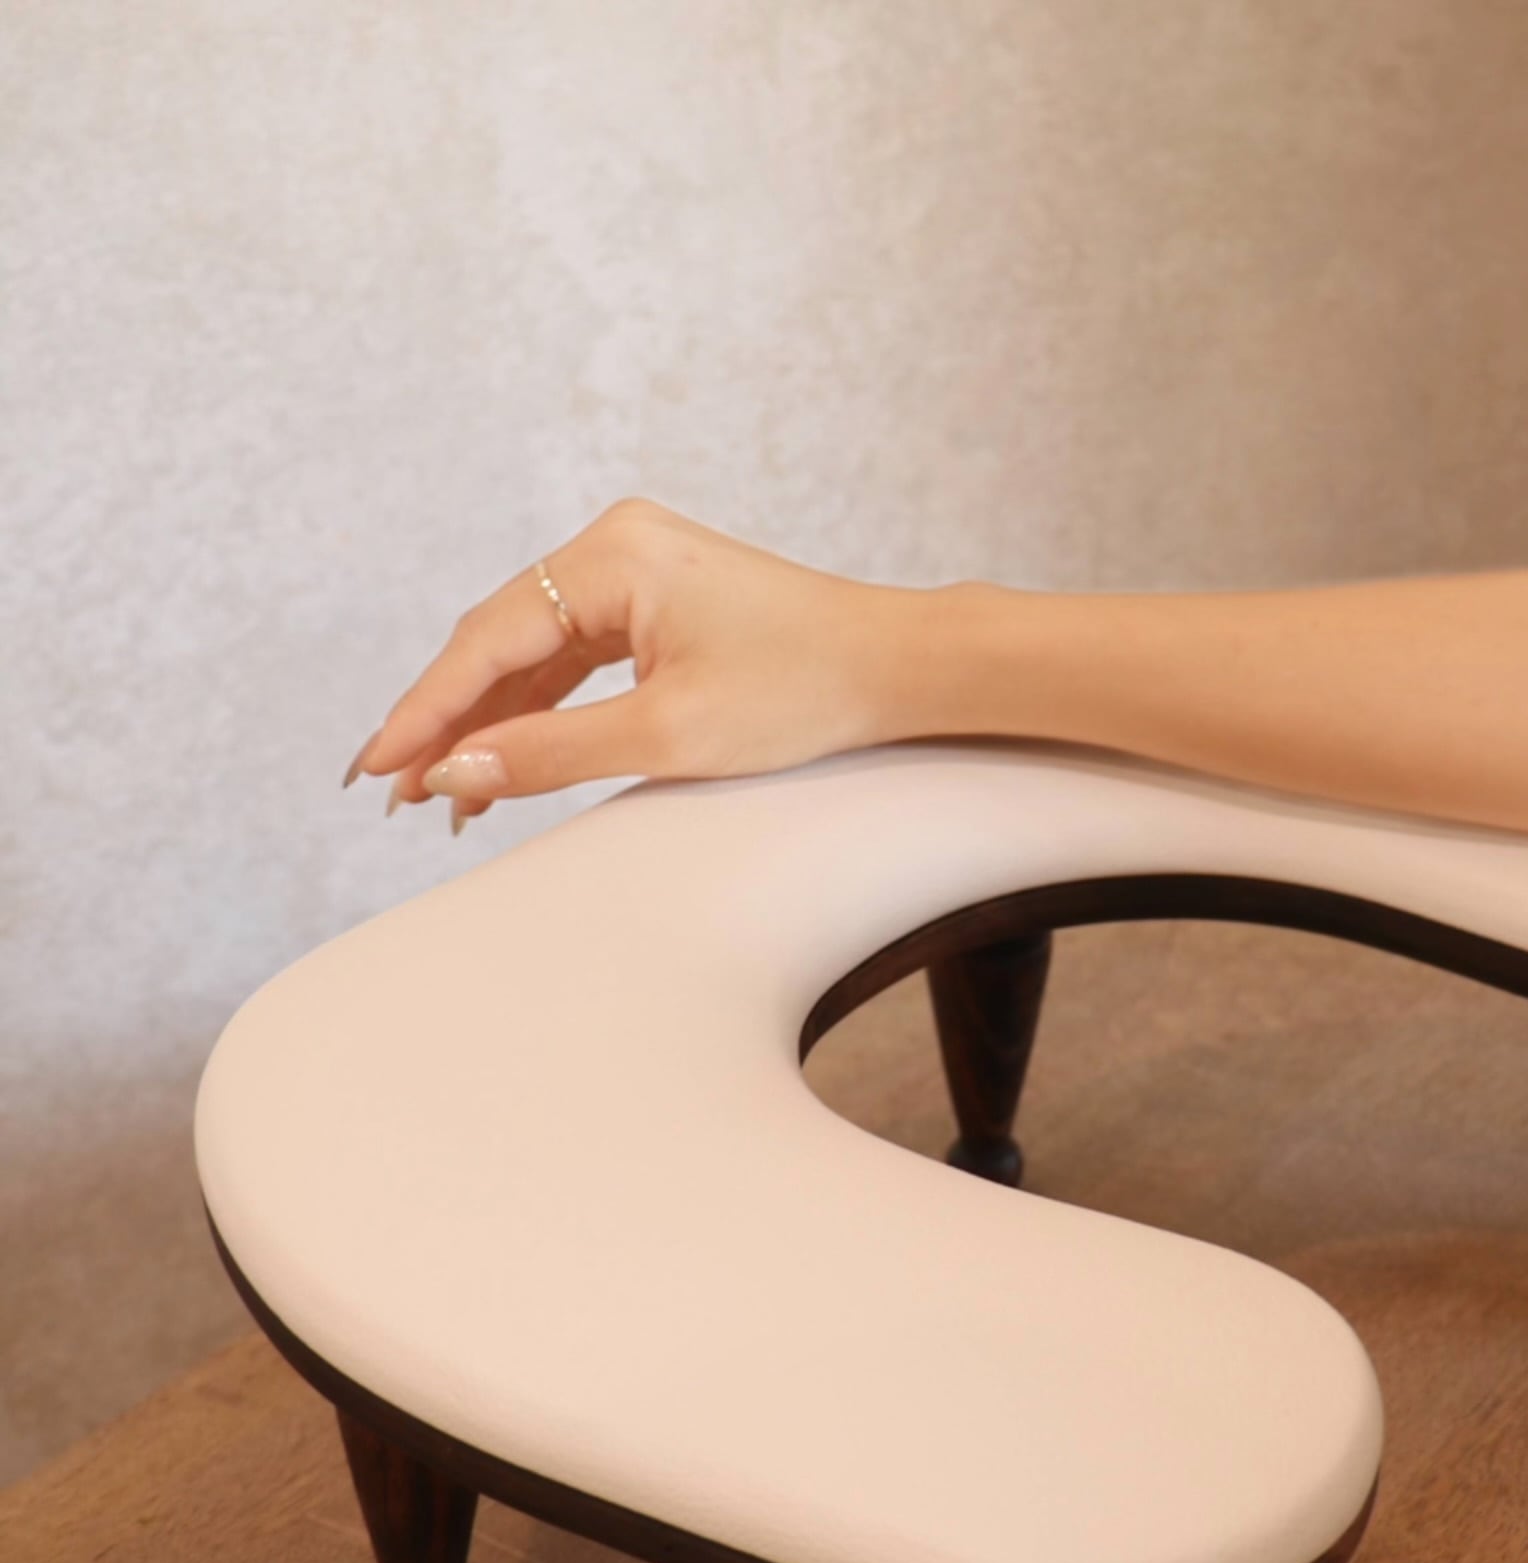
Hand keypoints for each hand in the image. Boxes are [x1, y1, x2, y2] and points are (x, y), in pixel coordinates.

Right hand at [345, 499, 922, 829]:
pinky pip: (576, 655)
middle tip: (396, 793)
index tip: (375, 767)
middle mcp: (614, 545)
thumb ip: (550, 753)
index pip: (487, 641)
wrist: (897, 667)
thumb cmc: (802, 692)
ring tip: (446, 794)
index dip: (424, 709)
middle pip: (501, 640)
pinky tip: (505, 757)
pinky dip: (542, 707)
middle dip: (448, 719)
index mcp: (611, 557)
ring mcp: (636, 569)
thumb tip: (452, 770)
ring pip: (535, 652)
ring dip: (492, 721)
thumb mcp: (667, 736)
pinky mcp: (658, 599)